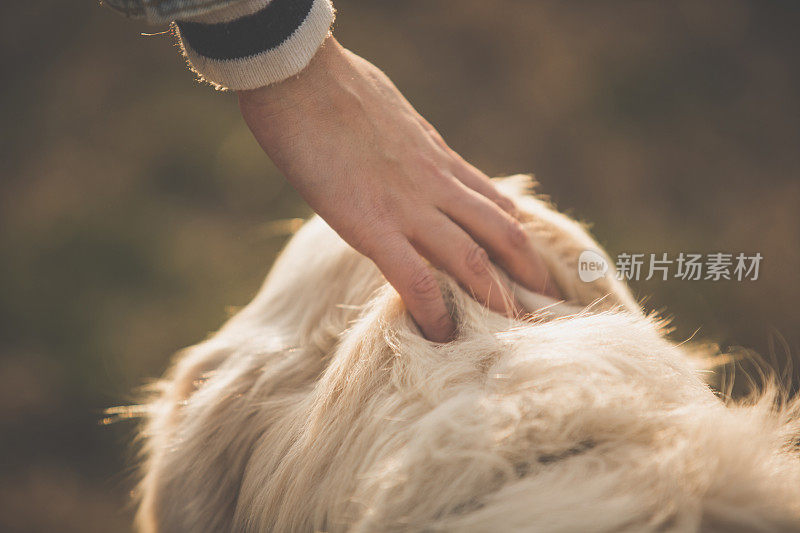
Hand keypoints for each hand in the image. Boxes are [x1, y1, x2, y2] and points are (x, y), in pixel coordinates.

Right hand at [238, 37, 557, 341]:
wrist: (299, 73)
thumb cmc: (332, 86)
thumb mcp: (391, 113)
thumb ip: (408, 141)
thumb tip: (407, 149)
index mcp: (439, 158)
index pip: (497, 203)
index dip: (522, 242)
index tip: (534, 272)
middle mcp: (436, 183)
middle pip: (504, 235)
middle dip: (531, 277)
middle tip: (549, 312)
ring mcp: (408, 204)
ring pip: (474, 259)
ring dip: (500, 301)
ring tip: (517, 337)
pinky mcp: (371, 223)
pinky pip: (415, 278)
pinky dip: (434, 311)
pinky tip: (441, 336)